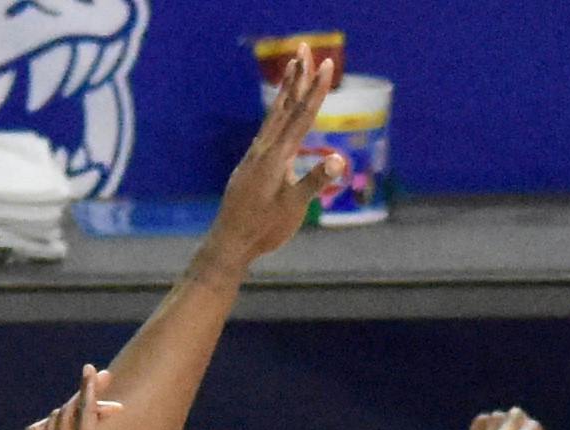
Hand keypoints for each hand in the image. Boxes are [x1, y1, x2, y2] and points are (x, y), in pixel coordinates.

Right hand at [24, 365, 131, 429]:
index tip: (82, 411)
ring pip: (72, 411)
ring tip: (106, 375)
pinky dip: (89, 392)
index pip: (42, 427)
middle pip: (58, 415)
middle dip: (79, 398)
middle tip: (102, 380)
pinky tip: (95, 375)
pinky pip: (85, 415)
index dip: (61, 414)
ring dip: (89, 392)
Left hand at [204, 45, 346, 273]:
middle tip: (305, 48)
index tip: (326, 65)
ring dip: (285, 89)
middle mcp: (264, 148)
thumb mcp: (293, 207)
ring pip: (273, 114)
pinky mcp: (251, 164)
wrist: (230, 241)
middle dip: (298, 77)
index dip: (315, 89)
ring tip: (291, 68)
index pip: (301, 115)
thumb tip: (339, 160)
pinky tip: (277, 113)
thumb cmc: (264, 228)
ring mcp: (255, 155)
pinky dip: (276, 112)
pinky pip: (267, 129)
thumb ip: (314, 181)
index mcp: (277, 156)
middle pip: (285, 106)